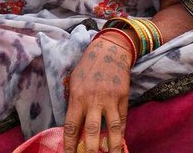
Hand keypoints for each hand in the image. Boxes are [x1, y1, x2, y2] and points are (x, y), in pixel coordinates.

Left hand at [63, 36, 131, 152]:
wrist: (110, 50)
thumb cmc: (88, 67)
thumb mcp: (74, 81)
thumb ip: (74, 102)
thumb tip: (74, 125)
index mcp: (77, 97)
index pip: (71, 126)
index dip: (69, 144)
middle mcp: (93, 100)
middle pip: (91, 131)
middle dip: (89, 150)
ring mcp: (110, 99)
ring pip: (112, 128)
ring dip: (111, 147)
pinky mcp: (123, 98)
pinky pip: (122, 119)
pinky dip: (120, 133)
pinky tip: (118, 144)